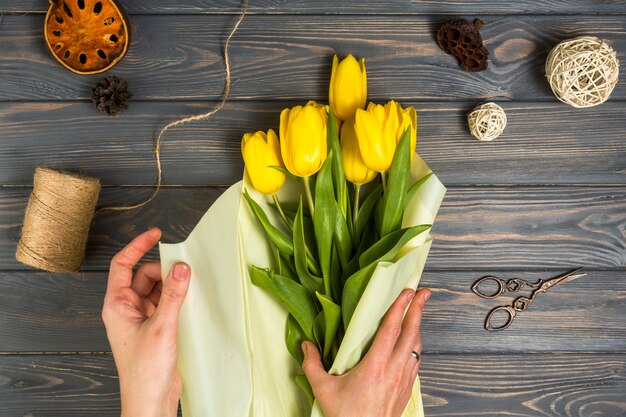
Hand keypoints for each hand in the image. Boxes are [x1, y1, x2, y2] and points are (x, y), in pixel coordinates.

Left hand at [101, 228, 190, 416]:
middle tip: (184, 270)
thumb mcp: (162, 327)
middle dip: (164, 270)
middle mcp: (127, 309)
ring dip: (172, 285)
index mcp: (117, 305)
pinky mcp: (155, 327)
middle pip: (144, 275)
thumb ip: (173, 294)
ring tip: (189, 288)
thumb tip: (181, 267)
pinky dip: (177, 298)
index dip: (137, 246)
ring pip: (157, 288)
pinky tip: (189, 301)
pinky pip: (166, 302)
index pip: (122, 265)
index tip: (155, 234)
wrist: (151, 400)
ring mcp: (141, 318)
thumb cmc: (145, 372)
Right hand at [302, 288, 430, 416]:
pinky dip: (415, 347)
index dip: (400, 308)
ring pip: (416, 348)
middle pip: (411, 333)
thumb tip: (305, 346)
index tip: (407, 292)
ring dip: (418, 327)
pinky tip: (412, 343)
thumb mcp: (324, 390)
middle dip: (419, 309)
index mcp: (376, 366)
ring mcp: (403, 381)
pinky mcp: (406, 390)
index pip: (391, 330)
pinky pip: (415, 362)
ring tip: (418, 312)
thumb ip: (313, 365)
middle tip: (424, 292)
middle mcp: (394, 371)